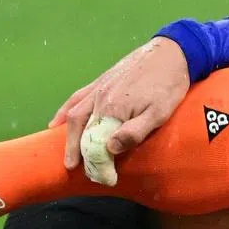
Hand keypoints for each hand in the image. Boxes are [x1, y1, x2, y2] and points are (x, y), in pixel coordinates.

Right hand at [48, 37, 190, 169]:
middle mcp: (100, 98)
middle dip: (76, 151)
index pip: (95, 141)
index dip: (95, 160)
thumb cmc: (168, 85)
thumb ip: (134, 132)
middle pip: (80, 129)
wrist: (171, 53)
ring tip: (67, 154)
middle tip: (75, 168)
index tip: (100, 176)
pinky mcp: (101, 80)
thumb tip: (110, 147)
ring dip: (68, 136)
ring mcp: (98, 88)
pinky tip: (57, 121)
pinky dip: (64, 111)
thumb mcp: (159, 113)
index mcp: (113, 109)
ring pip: (74, 114)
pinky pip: (77, 97)